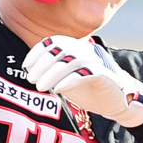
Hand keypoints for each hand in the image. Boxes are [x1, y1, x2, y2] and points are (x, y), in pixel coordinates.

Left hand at [23, 36, 142, 127]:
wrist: (115, 101)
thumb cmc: (88, 89)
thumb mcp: (65, 78)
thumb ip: (52, 71)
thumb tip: (31, 71)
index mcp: (76, 48)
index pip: (54, 41)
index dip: (38, 52)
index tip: (27, 66)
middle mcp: (86, 50)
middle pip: (62, 48)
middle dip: (43, 63)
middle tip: (32, 79)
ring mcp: (97, 61)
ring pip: (72, 60)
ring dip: (52, 73)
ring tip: (40, 87)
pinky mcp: (105, 75)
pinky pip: (86, 72)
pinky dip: (70, 79)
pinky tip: (58, 88)